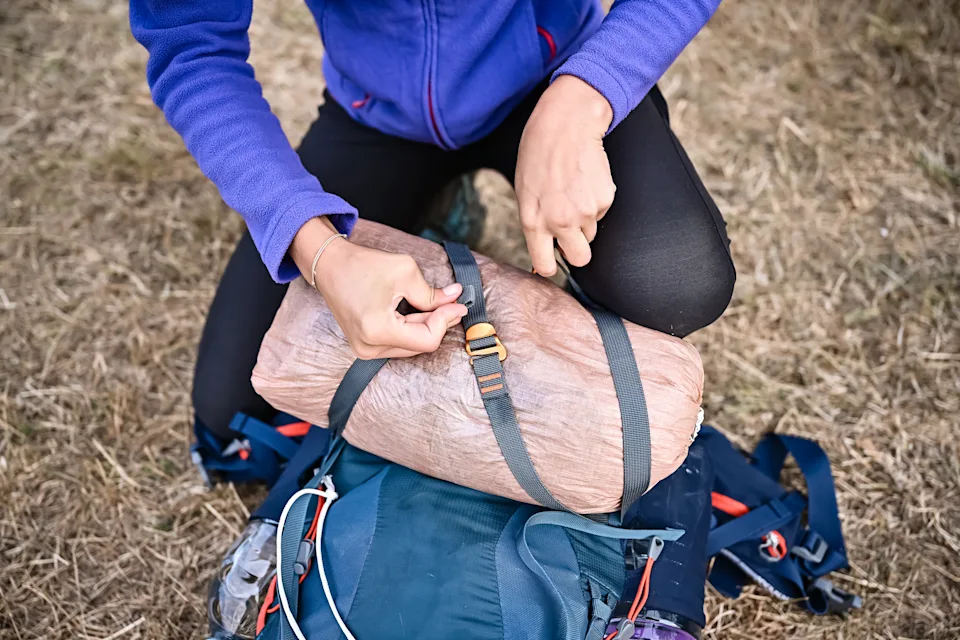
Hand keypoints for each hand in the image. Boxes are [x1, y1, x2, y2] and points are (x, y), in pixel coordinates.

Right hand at [291, 217, 467, 358]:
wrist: (328, 264)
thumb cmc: (361, 265)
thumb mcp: (405, 273)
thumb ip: (432, 293)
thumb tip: (455, 298)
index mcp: (377, 331)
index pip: (427, 340)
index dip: (445, 321)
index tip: (457, 304)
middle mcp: (368, 347)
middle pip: (420, 345)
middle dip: (438, 323)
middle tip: (452, 303)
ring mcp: (364, 349)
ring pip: (410, 346)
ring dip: (426, 327)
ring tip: (435, 305)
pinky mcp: (364, 345)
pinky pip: (397, 343)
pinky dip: (411, 329)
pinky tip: (418, 313)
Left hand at [515, 75, 614, 276]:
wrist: (566, 123)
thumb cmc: (539, 152)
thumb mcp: (525, 191)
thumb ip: (535, 221)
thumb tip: (546, 244)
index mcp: (534, 221)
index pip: (545, 265)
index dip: (550, 266)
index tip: (552, 262)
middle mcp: (560, 221)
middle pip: (580, 259)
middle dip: (577, 250)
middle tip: (571, 231)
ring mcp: (585, 212)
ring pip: (591, 232)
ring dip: (585, 220)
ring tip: (573, 191)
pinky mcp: (605, 199)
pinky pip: (601, 212)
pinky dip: (595, 201)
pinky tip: (585, 180)